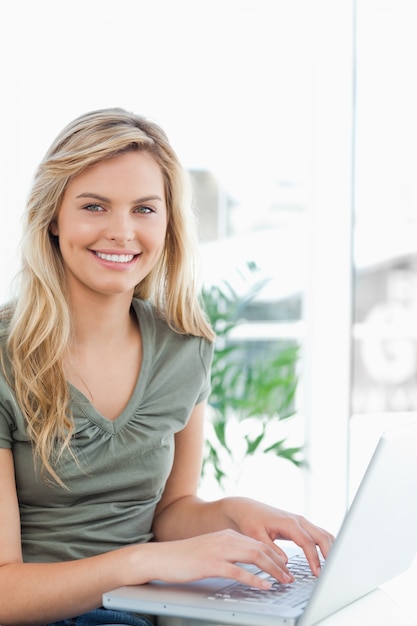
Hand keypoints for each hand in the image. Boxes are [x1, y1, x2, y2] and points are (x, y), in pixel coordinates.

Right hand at [144, 529, 295, 588]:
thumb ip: (229, 554)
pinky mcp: (212, 563)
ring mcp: (219, 550)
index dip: (275, 556)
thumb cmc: (185, 557)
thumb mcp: (211, 551)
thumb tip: (246, 566)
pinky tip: (264, 586)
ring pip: (255, 557)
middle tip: (291, 577)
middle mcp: (226, 539)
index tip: (286, 567)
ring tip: (284, 581)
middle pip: (261, 548)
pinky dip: (255, 579)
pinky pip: (239, 571)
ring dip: (273, 570)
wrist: (162, 557)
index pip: (258, 543)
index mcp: (227, 535)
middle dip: (279, 564)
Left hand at [223, 497, 334, 576]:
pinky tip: (328, 557)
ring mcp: (301, 522)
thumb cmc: (251, 520)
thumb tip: (285, 563)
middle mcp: (298, 520)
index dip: (314, 559)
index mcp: (289, 523)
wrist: (247, 509)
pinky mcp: (301, 525)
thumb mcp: (257, 537)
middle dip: (329, 553)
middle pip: (321, 536)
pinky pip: (318, 534)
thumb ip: (271, 549)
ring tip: (332, 567)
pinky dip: (325, 544)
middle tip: (331, 573)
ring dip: (330, 548)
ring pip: (323, 533)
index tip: (316, 573)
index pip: (307, 542)